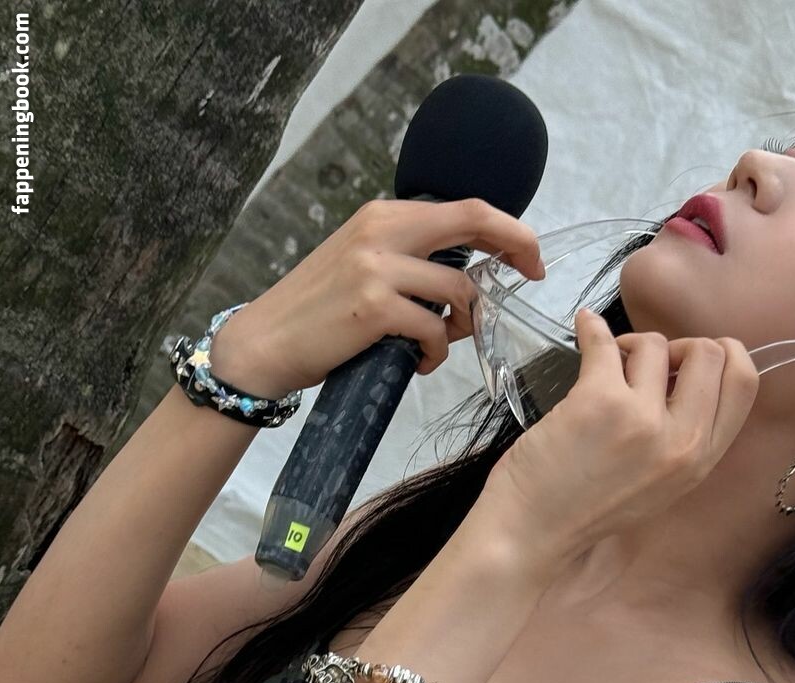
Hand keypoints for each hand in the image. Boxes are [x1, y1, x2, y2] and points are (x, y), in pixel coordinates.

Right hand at [207, 197, 545, 395]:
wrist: (263, 343)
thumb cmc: (316, 314)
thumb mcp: (362, 267)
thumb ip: (409, 262)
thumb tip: (466, 281)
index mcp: (382, 216)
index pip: (463, 208)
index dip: (508, 229)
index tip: (528, 256)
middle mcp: (381, 230)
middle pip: (474, 221)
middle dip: (516, 246)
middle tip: (531, 275)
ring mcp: (377, 268)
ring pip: (459, 290)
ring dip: (462, 325)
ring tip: (437, 344)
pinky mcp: (374, 307)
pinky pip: (434, 330)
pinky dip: (436, 352)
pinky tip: (418, 362)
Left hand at [471, 309, 760, 571]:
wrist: (531, 532)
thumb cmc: (586, 508)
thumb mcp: (659, 485)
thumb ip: (681, 436)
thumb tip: (681, 370)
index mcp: (700, 461)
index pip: (744, 383)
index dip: (724, 355)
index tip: (690, 358)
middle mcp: (680, 441)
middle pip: (710, 353)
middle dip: (678, 345)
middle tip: (643, 363)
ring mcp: (642, 420)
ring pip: (656, 344)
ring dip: (630, 345)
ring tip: (606, 366)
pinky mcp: (599, 401)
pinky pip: (605, 341)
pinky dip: (591, 329)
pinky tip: (584, 329)